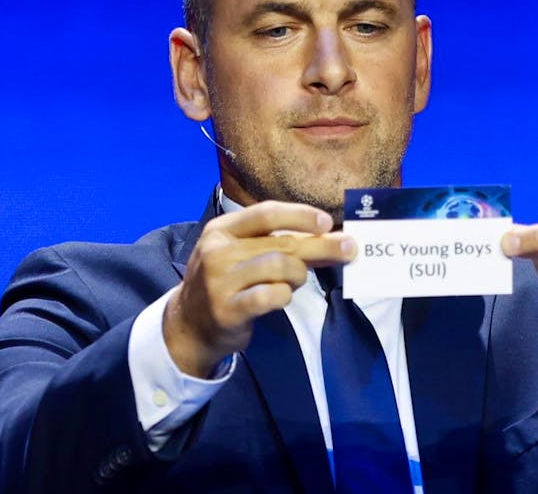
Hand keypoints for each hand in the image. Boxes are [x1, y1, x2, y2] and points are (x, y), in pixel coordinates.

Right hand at [164, 201, 355, 376]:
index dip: (300, 215)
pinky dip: (285, 295)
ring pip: (280, 266)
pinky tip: (282, 298)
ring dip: (299, 274)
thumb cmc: (225, 282)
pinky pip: (271, 296)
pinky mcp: (228, 310)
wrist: (189, 325)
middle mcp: (218, 251)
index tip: (326, 222)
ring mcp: (220, 281)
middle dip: (320, 246)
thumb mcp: (240, 254)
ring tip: (295, 282)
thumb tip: (330, 237)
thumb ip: (277, 243)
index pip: (266, 213)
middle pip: (281, 242)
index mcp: (221, 229)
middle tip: (348, 250)